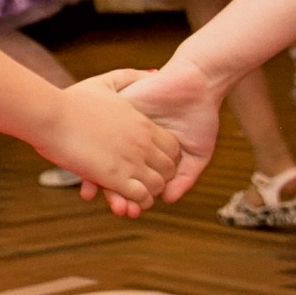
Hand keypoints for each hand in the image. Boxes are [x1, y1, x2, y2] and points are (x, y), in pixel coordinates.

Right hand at [36, 75, 183, 216]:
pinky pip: (140, 196)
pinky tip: (123, 201)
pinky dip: (136, 202)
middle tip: (142, 181)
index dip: (166, 158)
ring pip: (157, 186)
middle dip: (159, 178)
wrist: (49, 115)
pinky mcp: (114, 177)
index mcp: (143, 124)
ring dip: (147, 193)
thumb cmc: (71, 99)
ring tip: (132, 194)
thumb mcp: (106, 82)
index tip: (150, 162)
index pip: (174, 148)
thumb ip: (132, 76)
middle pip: (169, 169)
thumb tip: (155, 74)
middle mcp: (143, 144)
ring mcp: (131, 161)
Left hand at [108, 59, 222, 203]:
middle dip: (115, 193)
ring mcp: (119, 128)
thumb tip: (168, 199)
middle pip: (113, 172)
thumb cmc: (199, 116)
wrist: (198, 82)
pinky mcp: (116, 111)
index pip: (131, 179)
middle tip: (119, 210)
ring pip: (101, 156)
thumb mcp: (196, 152)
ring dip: (102, 178)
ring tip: (108, 197)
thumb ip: (185, 177)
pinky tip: (96, 165)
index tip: (130, 212)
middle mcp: (127, 143)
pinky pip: (98, 132)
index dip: (129, 197)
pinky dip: (96, 148)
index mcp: (144, 153)